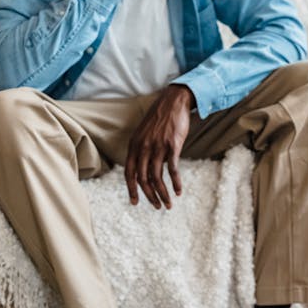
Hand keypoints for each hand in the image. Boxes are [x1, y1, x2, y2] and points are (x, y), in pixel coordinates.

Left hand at [124, 85, 194, 209]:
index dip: (132, 189)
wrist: (173, 102)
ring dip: (162, 194)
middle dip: (149, 196)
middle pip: (143, 179)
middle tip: (157, 206)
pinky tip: (179, 191)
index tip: (135, 202)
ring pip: (157, 177)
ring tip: (168, 204)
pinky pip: (172, 169)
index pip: (129, 173)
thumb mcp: (143, 132)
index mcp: (134, 145)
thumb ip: (140, 149)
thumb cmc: (159, 118)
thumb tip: (142, 167)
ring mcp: (158, 147)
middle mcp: (144, 148)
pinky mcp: (173, 146)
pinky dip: (176, 183)